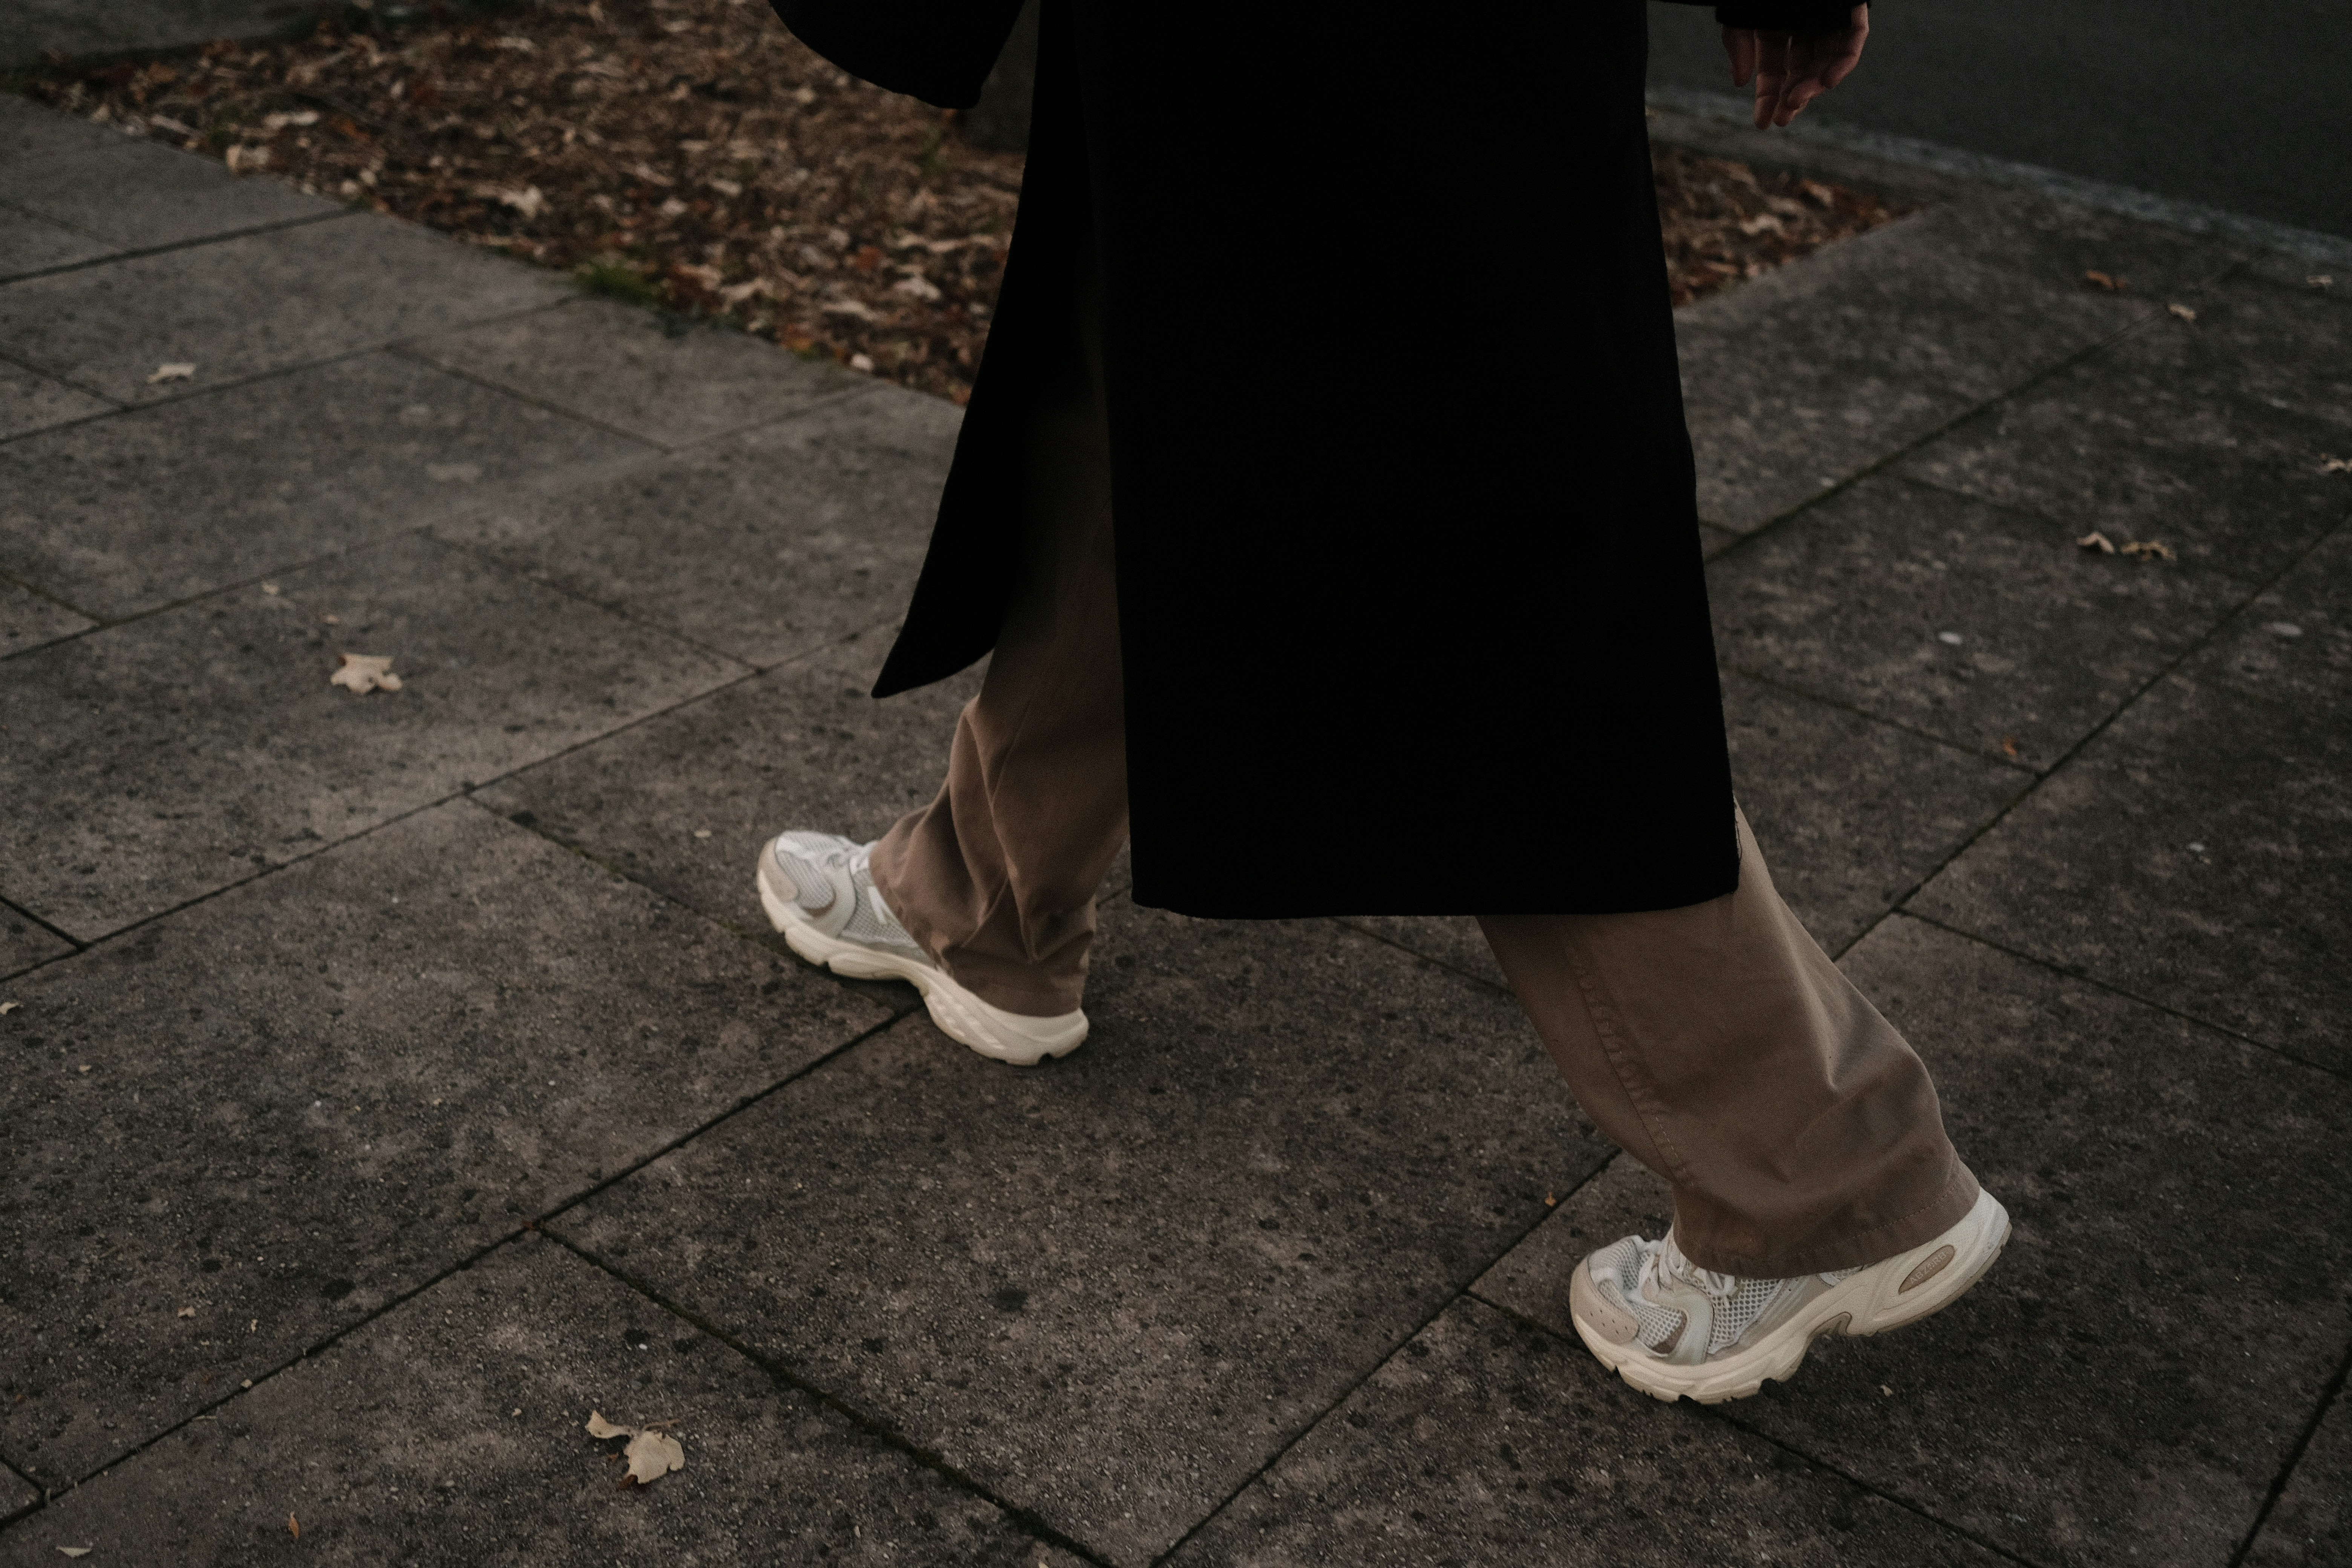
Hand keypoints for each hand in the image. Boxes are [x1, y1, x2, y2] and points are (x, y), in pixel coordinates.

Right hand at [1723, 6, 1868, 129]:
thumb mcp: (1740, 17)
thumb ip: (1739, 46)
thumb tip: (1741, 83)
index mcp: (1777, 29)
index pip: (1774, 72)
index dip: (1768, 97)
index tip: (1762, 123)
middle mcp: (1804, 28)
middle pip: (1800, 72)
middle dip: (1791, 96)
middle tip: (1782, 117)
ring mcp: (1828, 20)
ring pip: (1825, 62)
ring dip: (1813, 85)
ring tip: (1797, 100)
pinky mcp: (1849, 10)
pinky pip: (1852, 42)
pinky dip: (1843, 62)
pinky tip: (1828, 81)